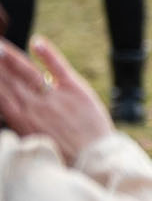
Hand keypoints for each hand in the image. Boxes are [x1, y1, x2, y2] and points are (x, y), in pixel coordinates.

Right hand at [0, 38, 114, 161]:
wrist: (93, 159)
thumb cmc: (62, 154)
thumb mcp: (31, 140)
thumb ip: (18, 124)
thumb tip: (7, 109)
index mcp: (20, 119)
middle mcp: (33, 106)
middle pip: (8, 79)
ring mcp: (54, 97)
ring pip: (27, 73)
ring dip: (11, 57)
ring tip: (0, 45)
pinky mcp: (76, 90)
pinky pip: (58, 68)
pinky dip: (48, 54)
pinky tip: (37, 42)